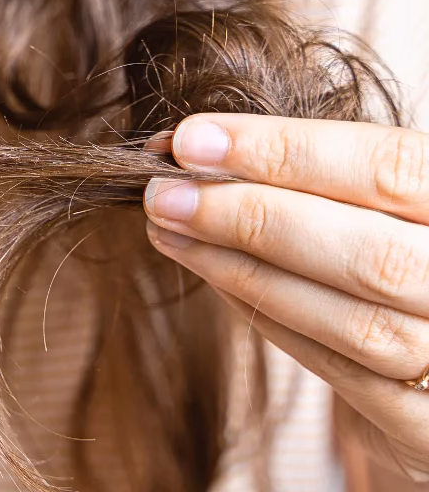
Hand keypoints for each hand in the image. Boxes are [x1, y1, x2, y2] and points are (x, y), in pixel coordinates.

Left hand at [144, 113, 428, 480]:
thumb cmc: (409, 250)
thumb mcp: (391, 204)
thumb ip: (323, 177)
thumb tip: (198, 146)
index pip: (391, 167)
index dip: (287, 150)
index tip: (191, 140)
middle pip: (371, 253)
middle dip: (252, 217)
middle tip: (162, 193)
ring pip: (354, 320)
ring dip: (244, 270)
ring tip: (170, 230)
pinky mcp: (428, 425)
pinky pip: (341, 369)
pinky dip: (267, 316)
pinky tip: (213, 275)